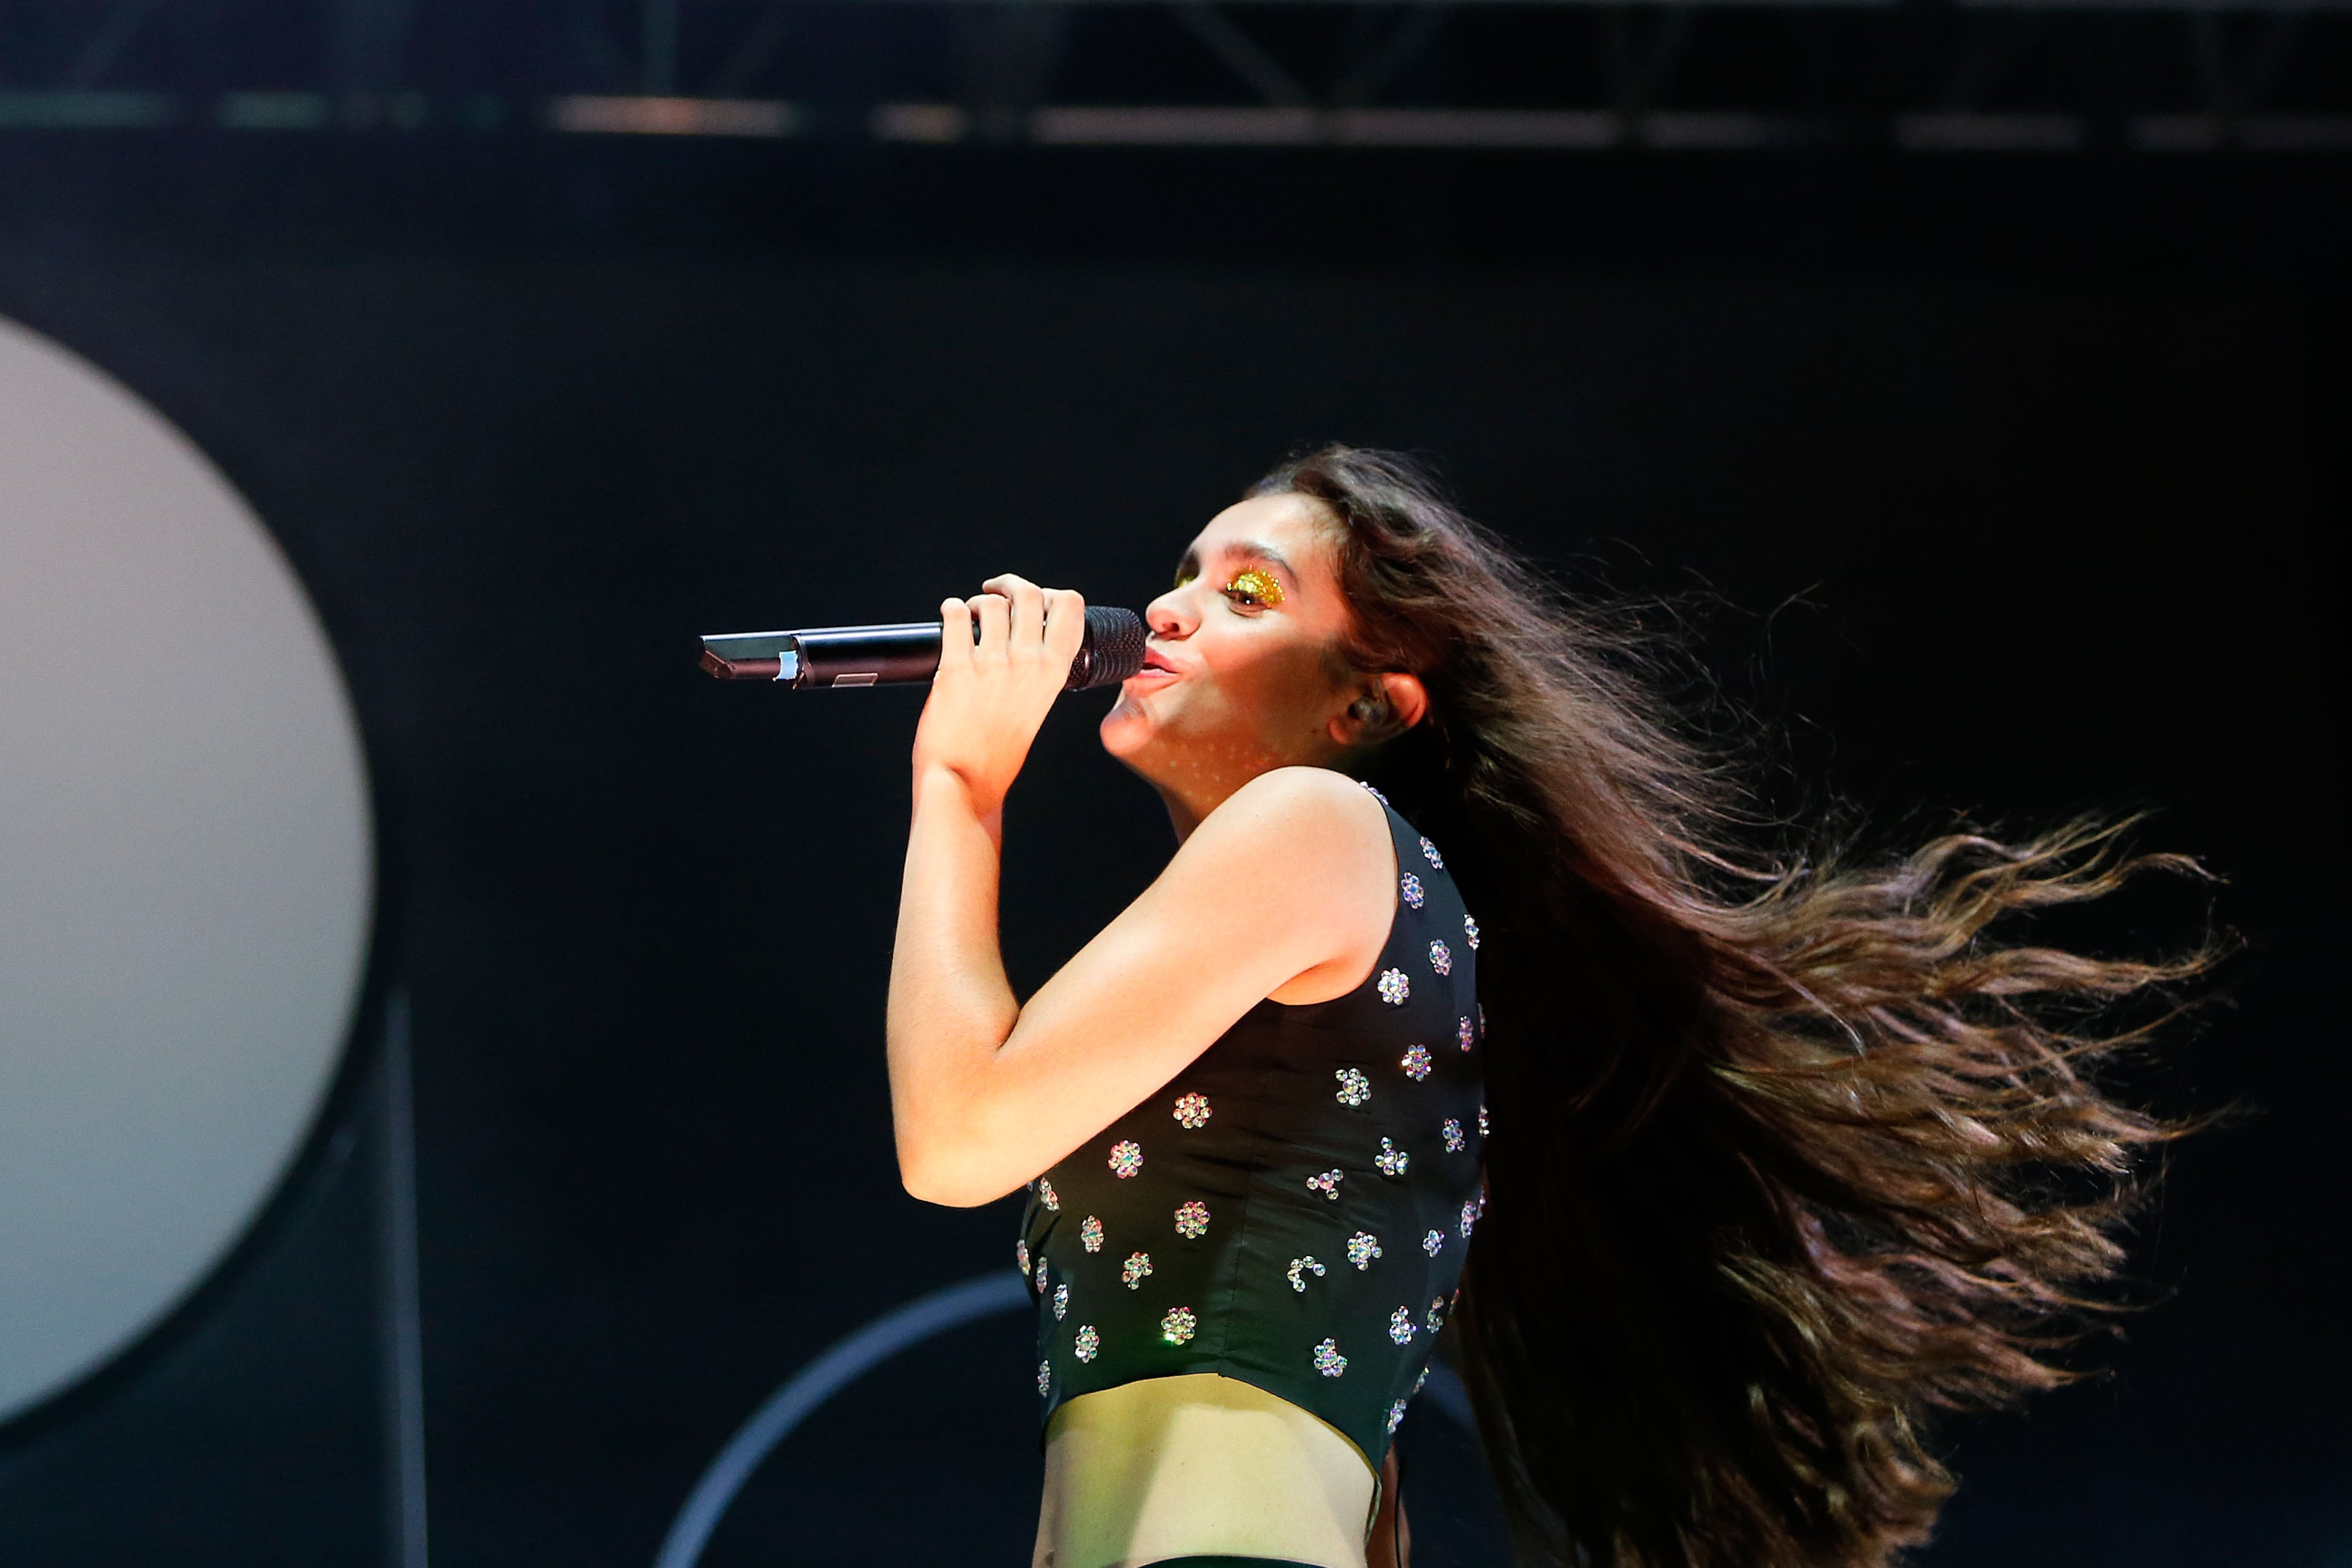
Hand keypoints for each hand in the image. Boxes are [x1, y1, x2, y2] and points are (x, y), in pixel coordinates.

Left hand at [910, 574, 1086, 813]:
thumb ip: (1034, 674)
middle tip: (996, 591)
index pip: (1070, 609)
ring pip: (992, 604)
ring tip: (970, 613)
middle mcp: (1027, 664)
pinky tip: (950, 614)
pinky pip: (956, 617)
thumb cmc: (996, 755)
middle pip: (1031, 595)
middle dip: (1011, 585)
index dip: (1052, 594)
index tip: (1036, 597)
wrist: (966, 784)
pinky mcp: (956, 668)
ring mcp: (992, 665)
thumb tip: (1021, 642)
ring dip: (979, 602)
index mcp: (1053, 674)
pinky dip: (952, 609)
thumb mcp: (1033, 709)